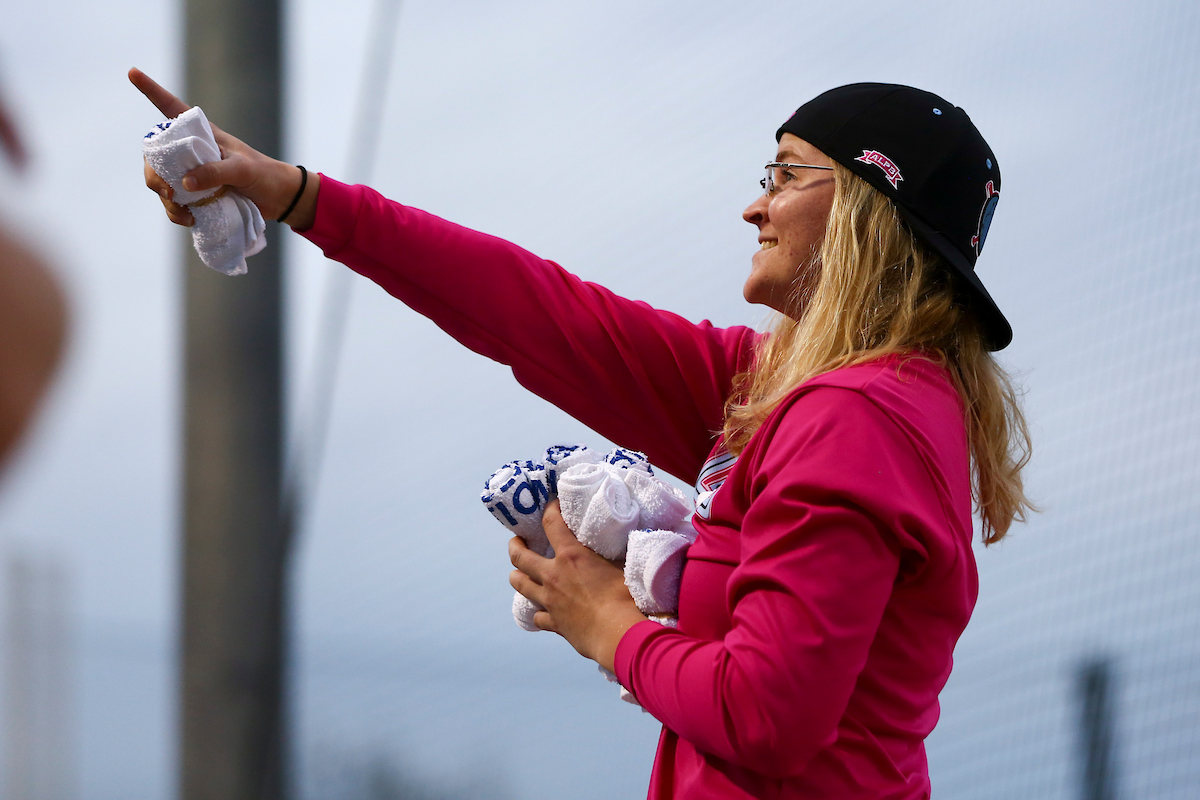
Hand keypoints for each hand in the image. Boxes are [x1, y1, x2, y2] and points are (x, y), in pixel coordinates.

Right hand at [129, 67, 318, 228]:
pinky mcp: (196, 195)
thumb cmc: (264, 175)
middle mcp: (192, 152)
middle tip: (169, 193)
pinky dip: (176, 213)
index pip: (171, 107)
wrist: (279, 199)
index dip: (151, 90)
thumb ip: (216, 172)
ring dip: (167, 200)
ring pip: (161, 183)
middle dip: (154, 175)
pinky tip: (190, 220)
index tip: (132, 72)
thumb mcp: (243, 169)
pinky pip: (174, 203)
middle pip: (155, 156)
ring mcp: (192, 174)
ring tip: (186, 214)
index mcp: (202, 134)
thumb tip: (184, 182)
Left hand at [509, 499, 646, 672]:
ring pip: (520, 584)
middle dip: (515, 545)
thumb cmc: (626, 597)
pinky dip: (537, 611)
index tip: (551, 504)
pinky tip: (541, 610)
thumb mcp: (622, 565)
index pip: (551, 523)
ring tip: (518, 572)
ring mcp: (550, 601)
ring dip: (517, 575)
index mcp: (571, 556)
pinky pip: (537, 616)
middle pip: (520, 556)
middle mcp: (553, 575)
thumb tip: (623, 538)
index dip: (549, 509)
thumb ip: (615, 551)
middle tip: (517, 540)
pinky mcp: (554, 623)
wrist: (619, 634)